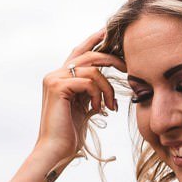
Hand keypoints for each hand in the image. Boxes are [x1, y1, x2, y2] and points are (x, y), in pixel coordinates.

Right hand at [36, 30, 124, 170]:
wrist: (55, 150)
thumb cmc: (70, 133)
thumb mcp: (84, 107)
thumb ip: (90, 90)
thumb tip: (105, 81)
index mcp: (60, 77)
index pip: (80, 52)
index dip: (94, 39)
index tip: (109, 31)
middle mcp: (54, 74)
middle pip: (89, 55)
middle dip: (112, 59)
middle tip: (128, 66)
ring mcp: (54, 79)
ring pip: (93, 70)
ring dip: (107, 88)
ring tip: (109, 106)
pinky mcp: (58, 87)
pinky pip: (89, 81)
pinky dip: (99, 95)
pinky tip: (98, 110)